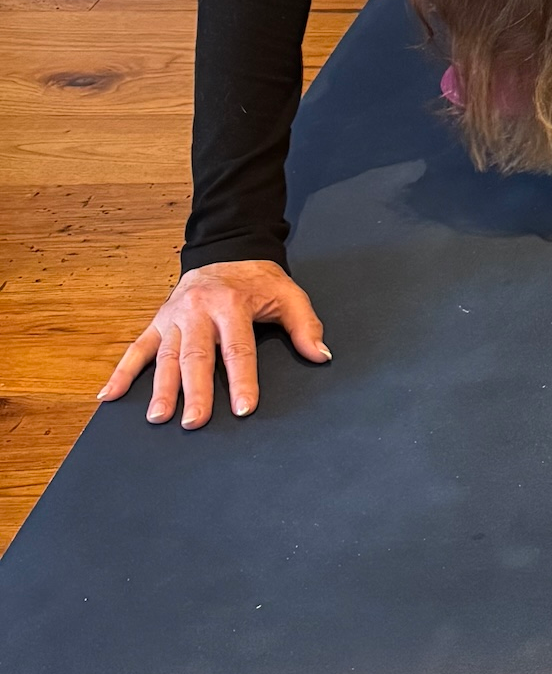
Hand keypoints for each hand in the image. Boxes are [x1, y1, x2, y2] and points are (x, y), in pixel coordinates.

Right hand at [99, 260, 329, 428]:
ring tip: (158, 417)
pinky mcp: (157, 322)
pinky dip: (121, 372)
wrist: (227, 251)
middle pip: (197, 356)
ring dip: (161, 388)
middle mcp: (199, 311)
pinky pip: (137, 348)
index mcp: (232, 304)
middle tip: (194, 422)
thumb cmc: (258, 281)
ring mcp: (174, 317)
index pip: (239, 348)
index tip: (244, 408)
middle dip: (196, 391)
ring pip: (166, 356)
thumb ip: (305, 325)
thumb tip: (321, 356)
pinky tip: (108, 396)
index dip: (243, 380)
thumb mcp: (289, 294)